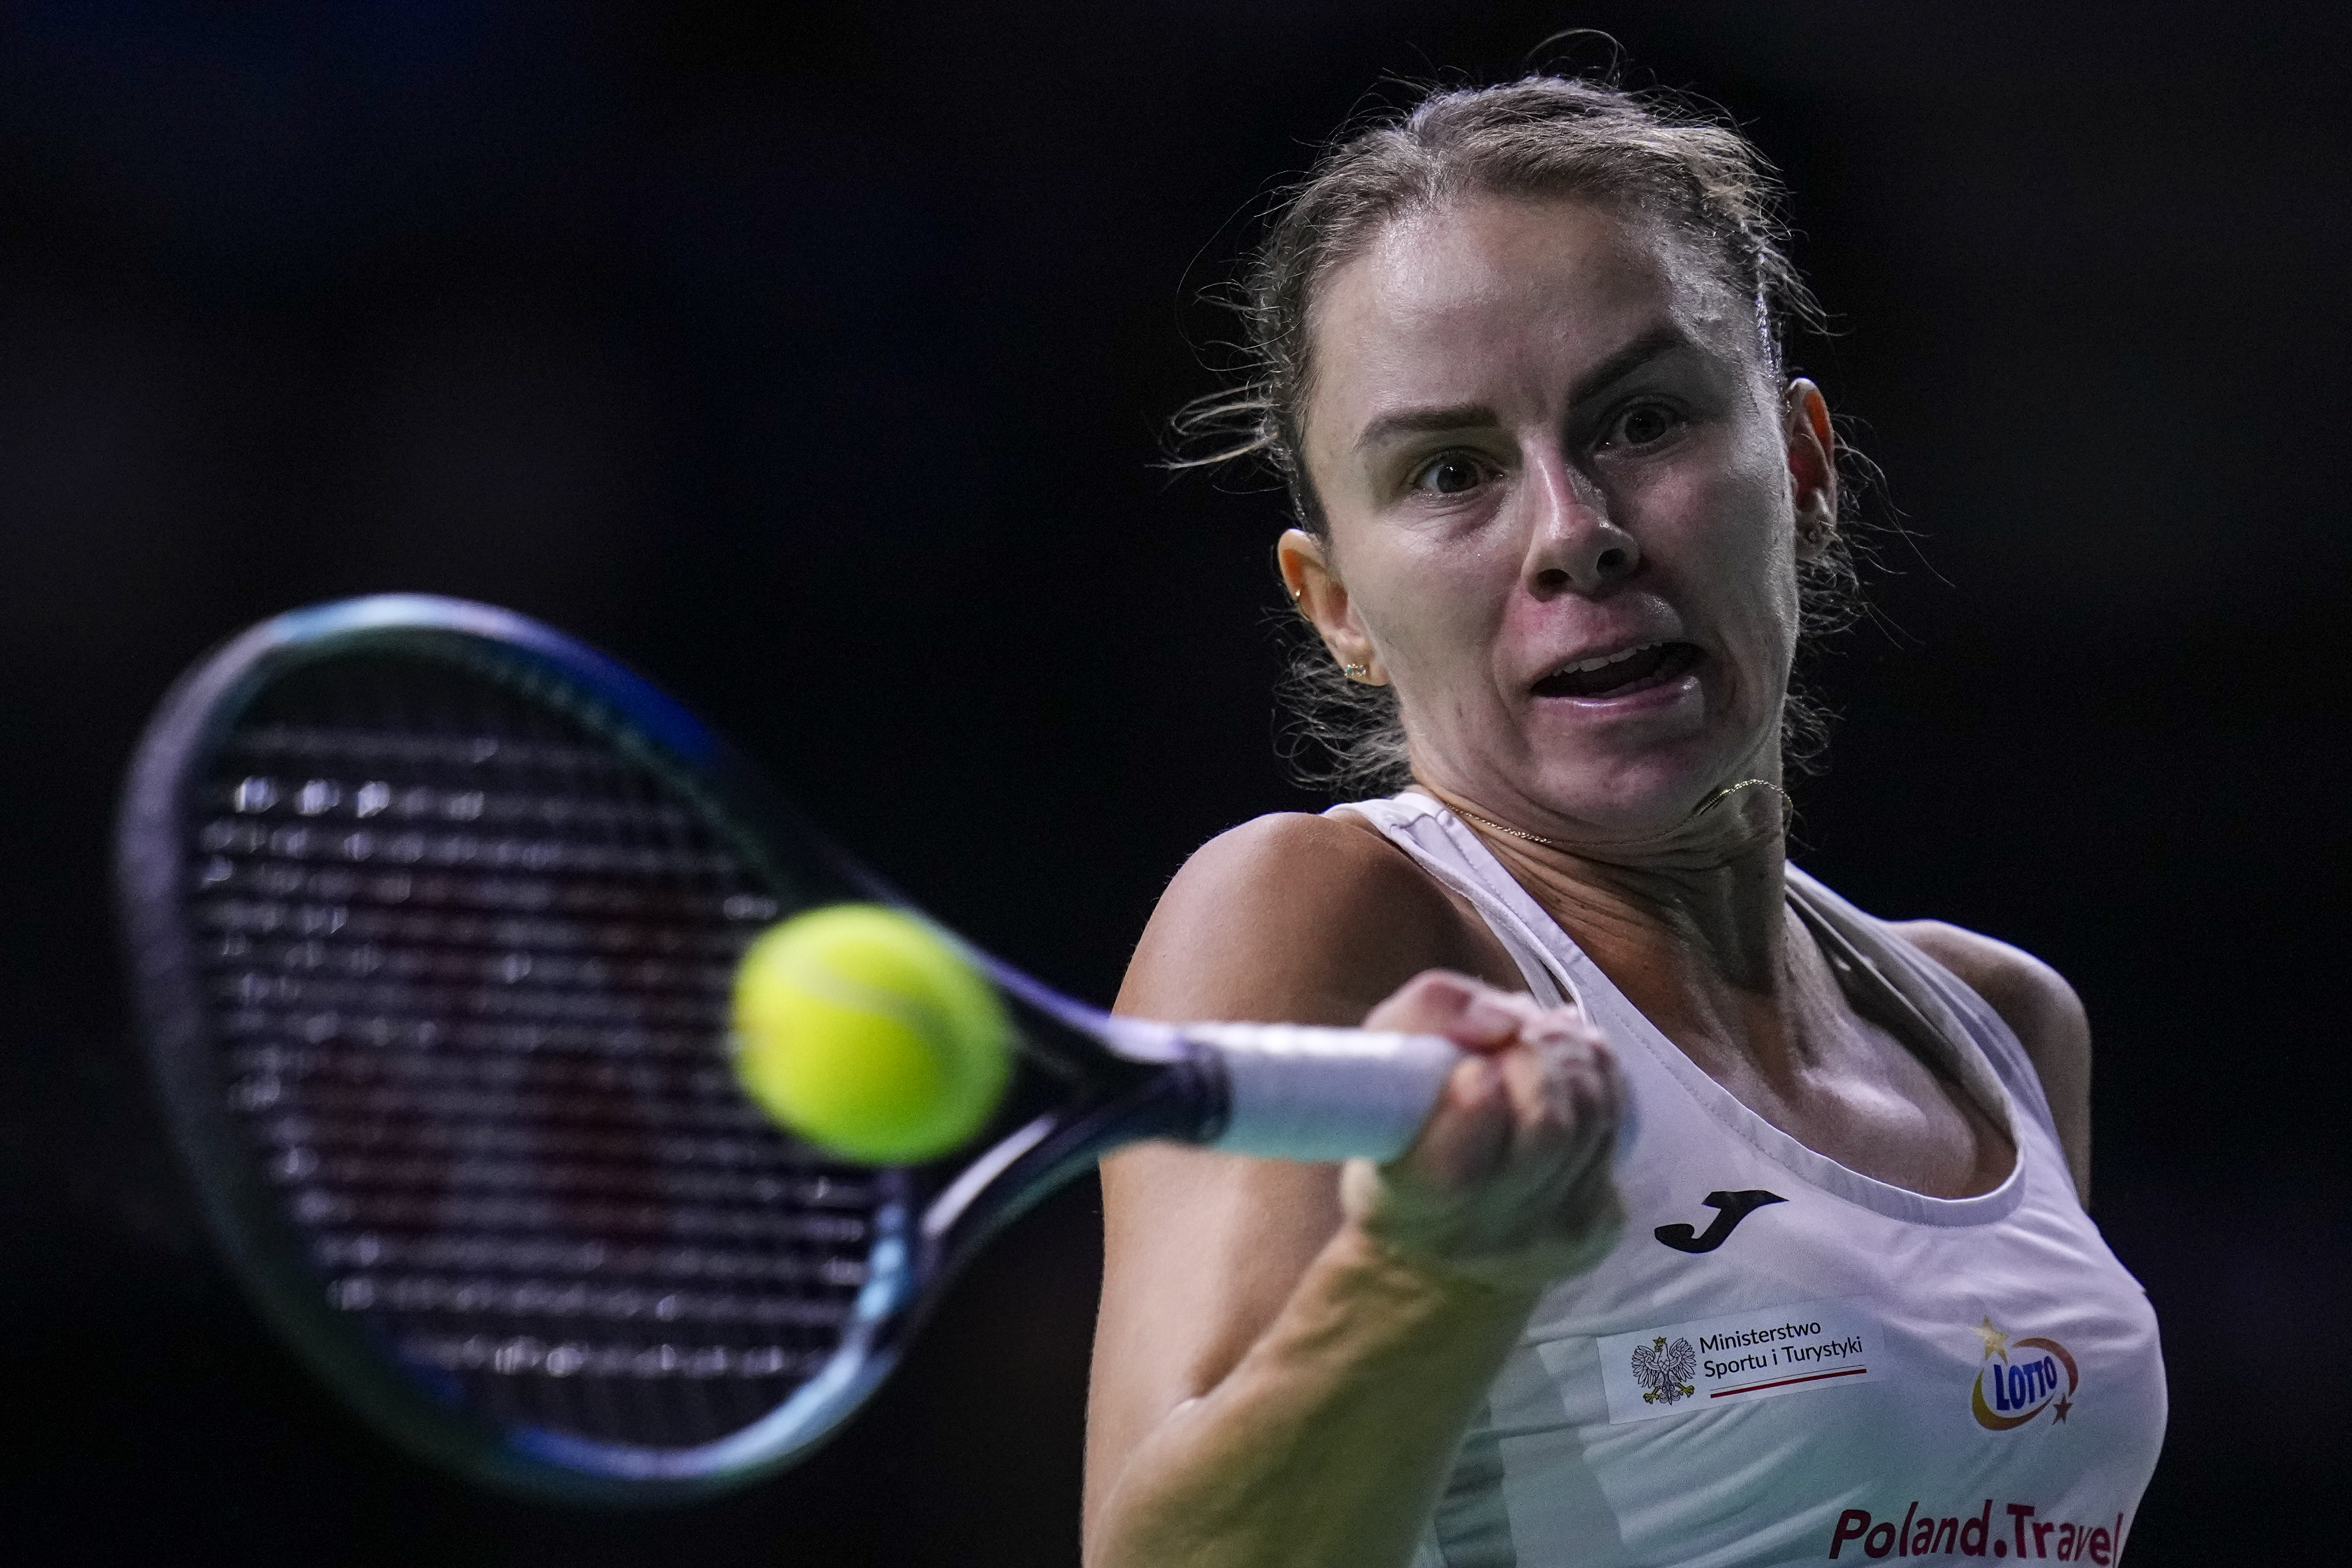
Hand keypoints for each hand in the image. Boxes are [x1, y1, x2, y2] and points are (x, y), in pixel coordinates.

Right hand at [1341, 971, 1623, 1293]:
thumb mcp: (1377, 1072)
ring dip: (1574, 1059)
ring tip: (1542, 1043)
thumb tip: (1500, 1019)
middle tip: (1514, 1034)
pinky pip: (1616, 1132)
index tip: (1474, 1065)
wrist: (1435, 1252)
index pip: (1461, 1159)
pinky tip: (1566, 1079)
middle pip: (1548, 1126)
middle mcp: (1483, 1234)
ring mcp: (1549, 1237)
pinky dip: (1600, 1085)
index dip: (1480, 1093)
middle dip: (1539, 1056)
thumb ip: (1422, 1018)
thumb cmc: (1399, 1143)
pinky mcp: (1597, 1229)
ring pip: (1592, 1120)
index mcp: (1409, 1204)